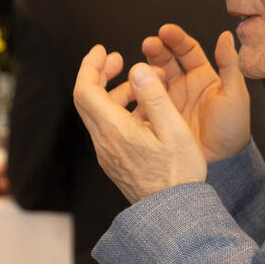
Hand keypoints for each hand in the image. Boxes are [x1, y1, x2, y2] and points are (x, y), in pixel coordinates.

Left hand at [72, 39, 222, 203]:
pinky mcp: (115, 162)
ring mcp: (107, 154)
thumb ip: (154, 96)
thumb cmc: (178, 174)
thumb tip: (137, 68)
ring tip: (141, 85)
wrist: (173, 214)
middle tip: (117, 59)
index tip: (102, 49)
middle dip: (99, 74)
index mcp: (114, 130)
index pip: (85, 90)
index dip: (90, 65)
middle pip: (87, 100)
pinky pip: (108, 129)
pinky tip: (144, 111)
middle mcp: (104, 142)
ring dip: (114, 93)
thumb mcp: (173, 129)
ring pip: (99, 114)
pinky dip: (119, 111)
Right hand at [140, 25, 252, 161]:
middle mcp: (184, 85)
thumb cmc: (233, 129)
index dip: (176, 38)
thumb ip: (230, 65)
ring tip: (139, 67)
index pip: (187, 50)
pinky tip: (131, 89)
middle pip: (166, 60)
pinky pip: (144, 101)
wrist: (221, 164)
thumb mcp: (235, 95)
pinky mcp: (157, 117)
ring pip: (152, 78)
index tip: (164, 31)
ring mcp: (169, 101)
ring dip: (145, 69)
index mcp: (203, 76)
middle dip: (156, 49)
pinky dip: (136, 93)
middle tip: (148, 44)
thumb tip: (227, 35)